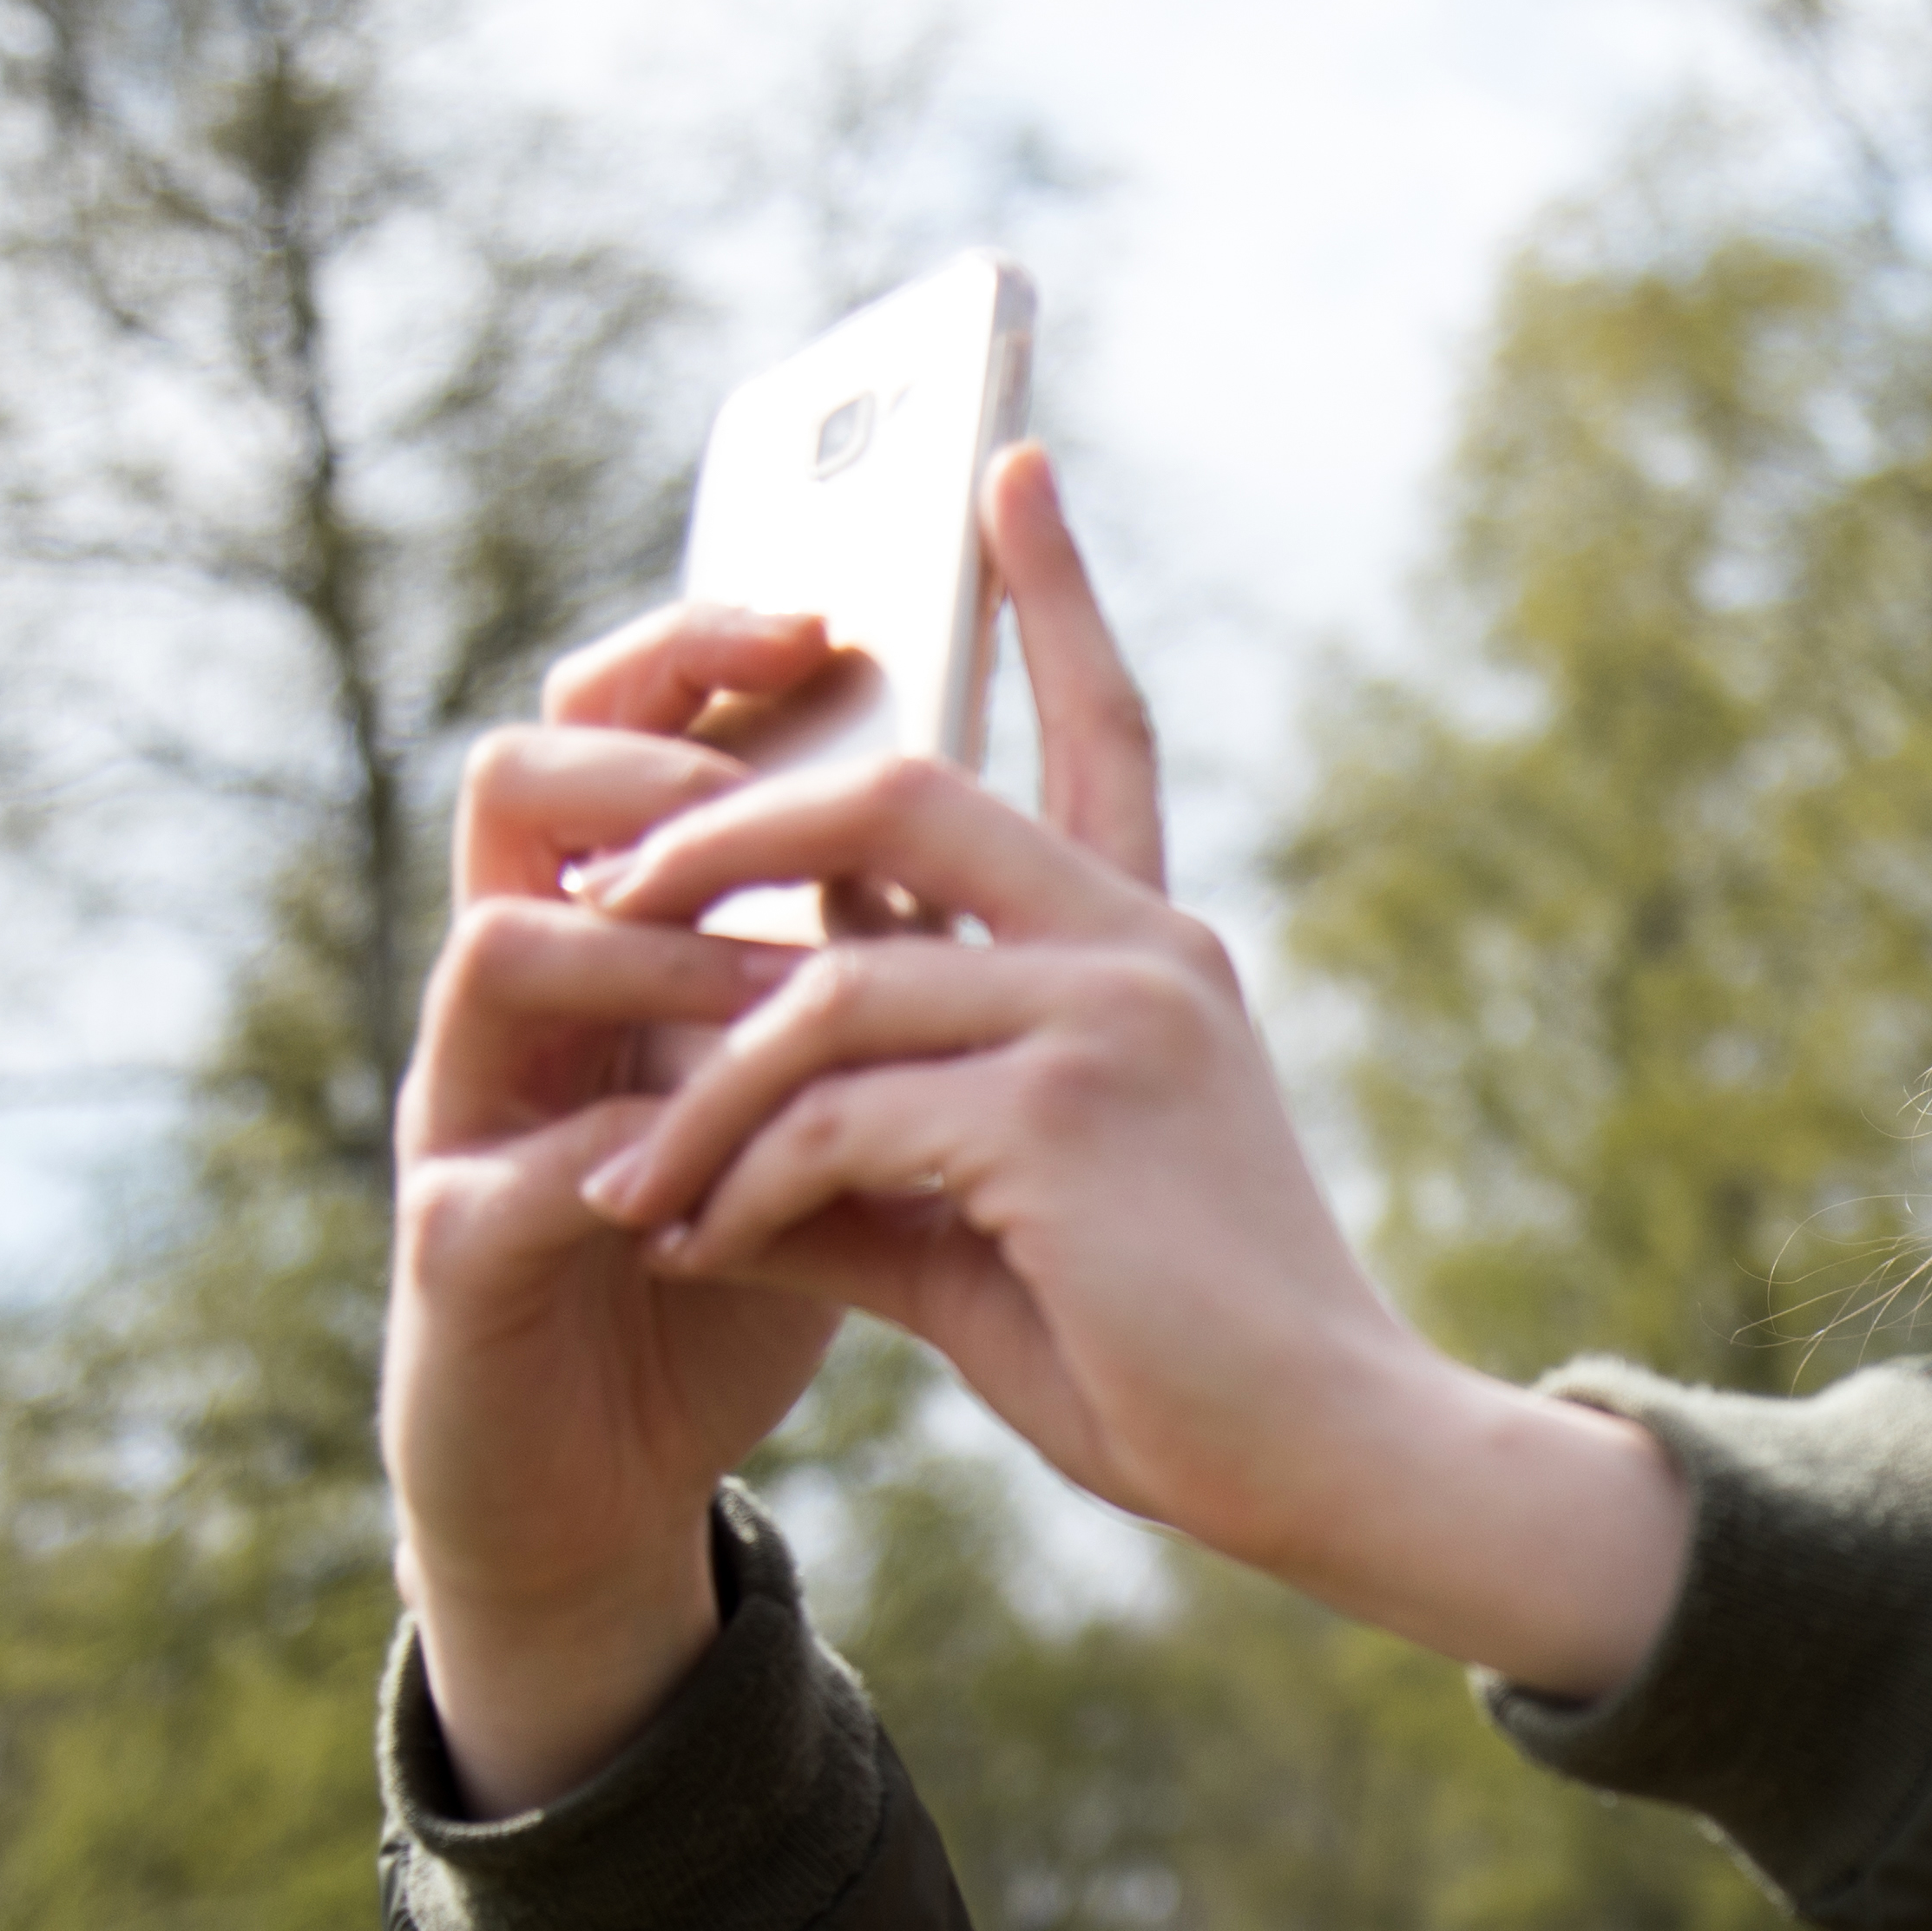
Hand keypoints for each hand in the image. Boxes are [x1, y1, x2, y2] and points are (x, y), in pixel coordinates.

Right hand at [383, 596, 874, 1810]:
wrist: (620, 1467)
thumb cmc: (740, 1258)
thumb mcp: (834, 1089)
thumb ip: (880, 965)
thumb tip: (997, 815)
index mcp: (624, 934)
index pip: (635, 733)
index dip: (709, 652)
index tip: (836, 611)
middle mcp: (529, 993)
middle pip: (529, 782)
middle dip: (651, 755)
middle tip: (779, 769)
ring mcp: (471, 1109)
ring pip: (496, 946)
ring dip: (649, 959)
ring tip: (777, 994)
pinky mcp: (454, 1251)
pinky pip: (493, 1174)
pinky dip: (601, 1163)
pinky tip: (697, 1179)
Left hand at [558, 446, 1687, 1692]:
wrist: (1329, 1464)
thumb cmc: (1178, 1365)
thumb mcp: (1001, 1226)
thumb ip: (870, 1142)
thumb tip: (701, 1129)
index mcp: (1153, 954)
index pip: (1100, 731)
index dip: (1052, 593)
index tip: (1004, 466)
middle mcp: (1143, 951)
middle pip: (899, 794)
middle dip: (725, 833)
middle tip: (602, 904)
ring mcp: (1108, 1018)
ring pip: (827, 982)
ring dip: (697, 1092)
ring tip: (632, 1188)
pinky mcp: (1061, 1114)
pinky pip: (835, 1110)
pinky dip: (742, 1179)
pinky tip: (700, 1245)